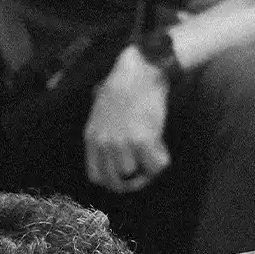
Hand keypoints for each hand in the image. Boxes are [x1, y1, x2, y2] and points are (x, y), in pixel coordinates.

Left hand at [84, 48, 170, 192]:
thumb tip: (112, 151)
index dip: (112, 182)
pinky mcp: (142, 140)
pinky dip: (162, 160)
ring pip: (136, 173)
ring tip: (154, 149)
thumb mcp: (100, 111)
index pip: (96, 176)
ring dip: (148, 166)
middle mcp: (104, 143)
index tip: (126, 179)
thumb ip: (103, 133)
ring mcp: (122, 143)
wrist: (141, 71)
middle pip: (116, 181)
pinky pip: (155, 166)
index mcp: (92, 137)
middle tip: (146, 172)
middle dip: (133, 181)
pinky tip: (162, 146)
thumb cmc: (124, 87)